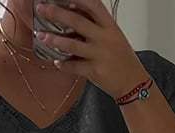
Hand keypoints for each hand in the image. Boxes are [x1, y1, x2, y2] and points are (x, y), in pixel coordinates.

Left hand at [33, 0, 147, 100]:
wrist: (133, 82)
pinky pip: (74, 67)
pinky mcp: (95, 71)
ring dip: (54, 40)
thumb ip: (96, 27)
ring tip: (41, 36)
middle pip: (78, 21)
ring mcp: (99, 55)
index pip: (93, 5)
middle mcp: (104, 38)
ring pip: (73, 45)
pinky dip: (63, 65)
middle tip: (42, 9)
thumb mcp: (113, 36)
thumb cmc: (121, 58)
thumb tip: (74, 15)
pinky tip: (56, 62)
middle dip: (57, 13)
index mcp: (110, 26)